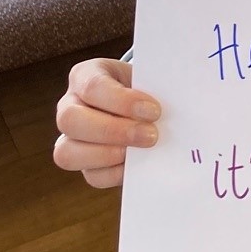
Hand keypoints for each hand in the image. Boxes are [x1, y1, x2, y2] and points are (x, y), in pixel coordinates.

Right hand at [54, 57, 160, 189]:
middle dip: (113, 131)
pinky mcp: (83, 163)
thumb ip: (157, 85)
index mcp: (84, 75)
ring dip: (108, 155)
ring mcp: (70, 137)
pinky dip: (115, 174)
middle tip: (151, 136)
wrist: (141, 100)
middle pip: (70, 120)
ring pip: (67, 153)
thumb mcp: (147, 75)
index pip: (92, 86)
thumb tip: (183, 102)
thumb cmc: (143, 85)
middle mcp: (69, 105)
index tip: (154, 110)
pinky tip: (136, 165)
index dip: (122, 101)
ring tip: (140, 152)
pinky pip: (90, 175)